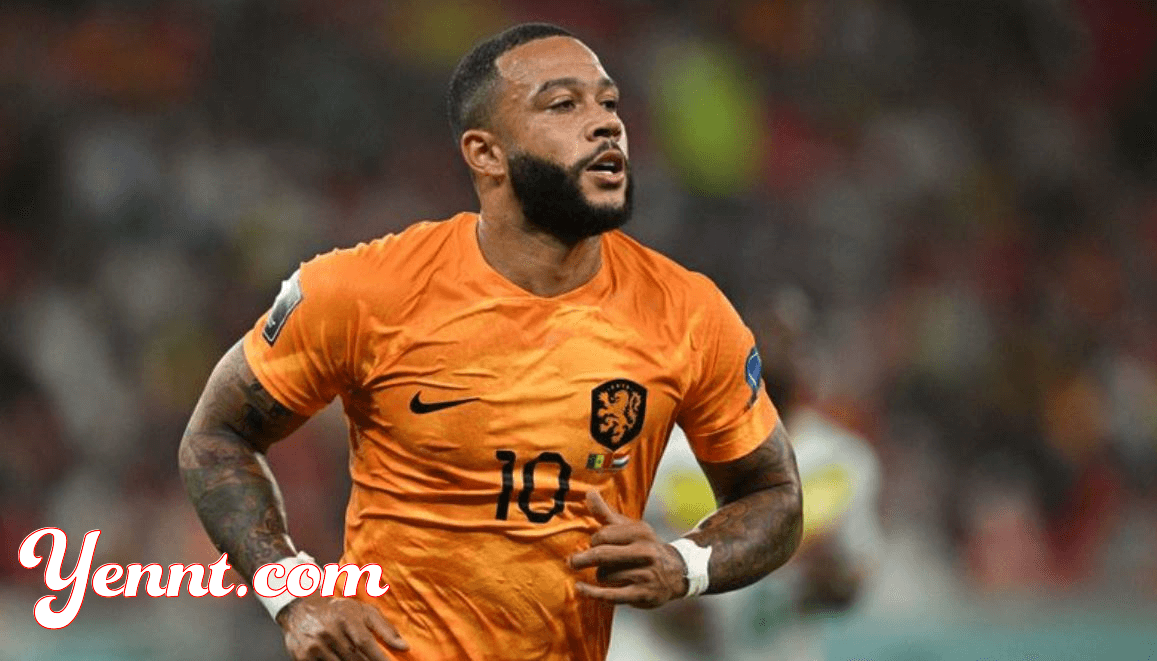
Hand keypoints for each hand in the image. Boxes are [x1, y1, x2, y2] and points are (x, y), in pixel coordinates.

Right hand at [277, 594, 408, 659]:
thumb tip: (404, 647)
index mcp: (346, 617)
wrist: (300, 610)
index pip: (365, 642)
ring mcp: (315, 645)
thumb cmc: (338, 611)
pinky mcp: (303, 657)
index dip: (379, 658)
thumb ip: (385, 629)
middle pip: (355, 658)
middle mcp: (329, 631)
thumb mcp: (363, 612)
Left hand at [569, 490, 688, 608]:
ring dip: (600, 576)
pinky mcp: (642, 594)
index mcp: (641, 532)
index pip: (604, 535)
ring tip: (609, 574)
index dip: (593, 541)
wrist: (675, 572)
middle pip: (602, 555)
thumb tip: (589, 492)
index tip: (594, 544)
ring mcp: (645, 574)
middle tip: (572, 561)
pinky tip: (580, 588)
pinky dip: (592, 593)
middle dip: (583, 559)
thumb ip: (606, 513)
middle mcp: (645, 552)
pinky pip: (610, 595)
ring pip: (604, 576)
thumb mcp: (629, 528)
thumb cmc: (645, 547)